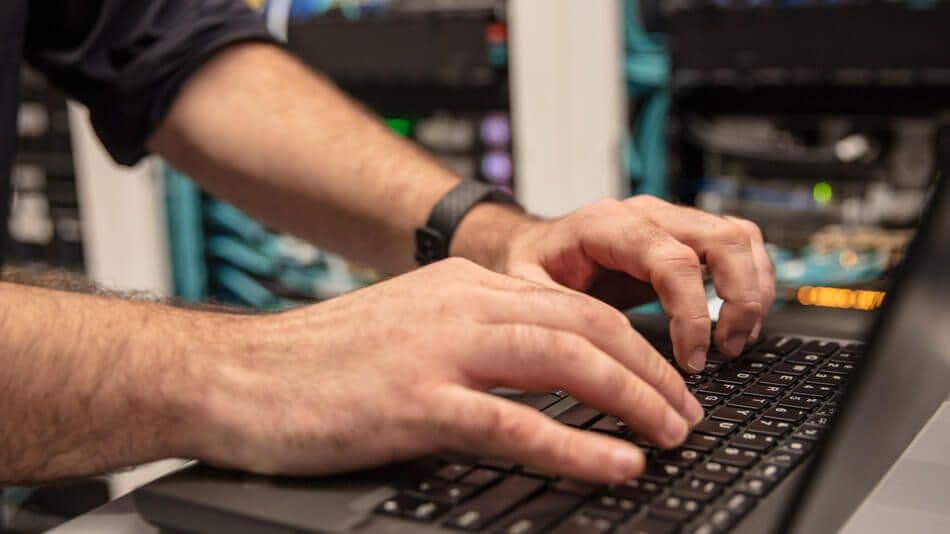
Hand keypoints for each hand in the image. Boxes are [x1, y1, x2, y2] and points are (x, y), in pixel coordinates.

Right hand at [183, 258, 703, 482]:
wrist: (236, 375)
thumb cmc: (317, 362)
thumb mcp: (409, 326)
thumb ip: (471, 335)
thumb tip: (536, 369)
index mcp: (461, 285)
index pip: (571, 302)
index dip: (631, 340)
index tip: (661, 376)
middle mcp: (459, 306)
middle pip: (585, 324)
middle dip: (649, 368)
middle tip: (686, 411)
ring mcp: (439, 351)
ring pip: (565, 361)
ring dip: (632, 399)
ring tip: (670, 435)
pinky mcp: (416, 402)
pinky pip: (515, 423)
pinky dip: (576, 445)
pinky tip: (615, 465)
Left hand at [479, 196, 774, 372]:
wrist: (531, 246)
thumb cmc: (531, 267)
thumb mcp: (529, 293)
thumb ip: (564, 316)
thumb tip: (606, 355)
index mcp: (605, 225)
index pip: (671, 259)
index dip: (691, 313)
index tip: (691, 358)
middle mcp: (646, 214)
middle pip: (722, 238)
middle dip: (739, 298)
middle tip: (727, 349)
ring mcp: (669, 221)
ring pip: (739, 236)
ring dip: (752, 291)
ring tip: (736, 340)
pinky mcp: (684, 237)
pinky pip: (737, 245)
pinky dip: (751, 282)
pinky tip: (738, 322)